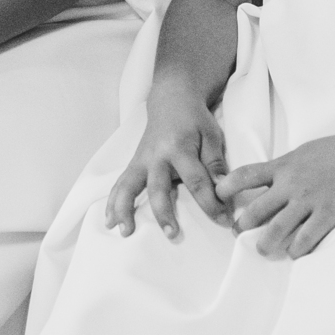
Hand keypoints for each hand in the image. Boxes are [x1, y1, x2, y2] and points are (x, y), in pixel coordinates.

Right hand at [105, 86, 232, 239]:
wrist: (171, 100)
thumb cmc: (195, 119)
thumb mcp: (212, 135)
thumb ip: (215, 163)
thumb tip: (224, 189)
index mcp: (180, 148)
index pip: (196, 181)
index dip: (210, 203)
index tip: (223, 219)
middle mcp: (157, 156)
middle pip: (158, 188)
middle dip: (165, 213)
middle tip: (172, 235)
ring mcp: (142, 160)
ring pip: (129, 186)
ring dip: (126, 209)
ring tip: (126, 231)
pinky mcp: (134, 164)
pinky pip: (120, 184)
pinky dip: (112, 202)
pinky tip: (110, 221)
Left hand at [216, 137, 334, 258]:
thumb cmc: (334, 150)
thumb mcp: (300, 153)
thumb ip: (282, 168)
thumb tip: (266, 181)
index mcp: (283, 166)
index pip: (246, 175)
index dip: (227, 187)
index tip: (217, 195)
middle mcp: (290, 185)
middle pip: (256, 210)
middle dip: (243, 225)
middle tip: (238, 232)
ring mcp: (308, 201)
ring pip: (277, 230)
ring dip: (265, 244)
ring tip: (263, 249)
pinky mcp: (327, 215)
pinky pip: (305, 240)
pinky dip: (296, 250)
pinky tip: (294, 252)